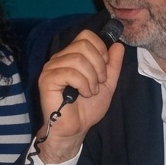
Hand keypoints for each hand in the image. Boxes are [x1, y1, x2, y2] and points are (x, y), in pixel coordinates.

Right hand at [35, 31, 124, 162]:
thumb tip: (118, 45)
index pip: (86, 35)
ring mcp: (51, 68)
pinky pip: (69, 72)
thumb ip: (113, 65)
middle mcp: (60, 58)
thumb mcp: (107, 84)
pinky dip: (83, 84)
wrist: (75, 128)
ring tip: (91, 92)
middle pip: (83, 44)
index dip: (100, 49)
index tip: (104, 70)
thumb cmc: (87, 108)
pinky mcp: (47, 79)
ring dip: (91, 78)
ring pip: (78, 59)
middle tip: (99, 83)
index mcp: (72, 56)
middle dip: (98, 65)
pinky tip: (83, 94)